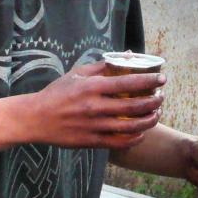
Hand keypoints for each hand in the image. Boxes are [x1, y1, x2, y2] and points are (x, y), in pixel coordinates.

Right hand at [17, 61, 164, 149]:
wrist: (34, 119)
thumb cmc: (57, 93)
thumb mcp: (77, 74)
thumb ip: (103, 65)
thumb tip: (127, 54)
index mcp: (92, 87)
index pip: (128, 82)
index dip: (149, 81)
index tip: (162, 79)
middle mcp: (95, 107)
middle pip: (134, 105)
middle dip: (154, 102)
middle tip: (161, 98)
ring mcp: (94, 126)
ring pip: (131, 126)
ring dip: (149, 120)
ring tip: (157, 114)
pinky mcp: (91, 142)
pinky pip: (119, 142)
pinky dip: (135, 138)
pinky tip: (141, 132)